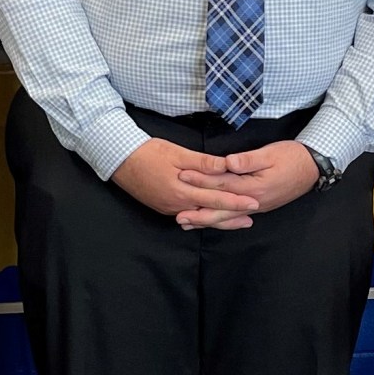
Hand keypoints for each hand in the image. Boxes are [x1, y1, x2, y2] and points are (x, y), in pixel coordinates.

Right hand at [112, 138, 260, 224]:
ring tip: (237, 221)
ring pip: (199, 217)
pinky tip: (211, 217)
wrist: (119, 160)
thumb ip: (203, 163)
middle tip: (252, 218)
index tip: (254, 203)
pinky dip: (202, 217)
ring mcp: (169, 208)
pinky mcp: (164, 207)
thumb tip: (226, 166)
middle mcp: (177, 205)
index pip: (215, 198)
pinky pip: (188, 215)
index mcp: (182, 191)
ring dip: (219, 220)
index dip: (236, 201)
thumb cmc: (148, 153)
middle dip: (232, 216)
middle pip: (210, 214)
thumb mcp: (177, 153)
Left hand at [175, 141, 319, 228]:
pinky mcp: (258, 206)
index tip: (182, 176)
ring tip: (187, 224)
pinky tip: (211, 222)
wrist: (313, 167)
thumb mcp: (270, 153)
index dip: (201, 180)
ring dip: (206, 221)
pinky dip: (221, 220)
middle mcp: (253, 201)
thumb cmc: (291, 157)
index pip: (222, 185)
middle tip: (177, 217)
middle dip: (198, 213)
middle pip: (221, 209)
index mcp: (254, 187)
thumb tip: (228, 162)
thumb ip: (248, 160)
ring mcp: (257, 206)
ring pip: (227, 217)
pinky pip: (235, 217)